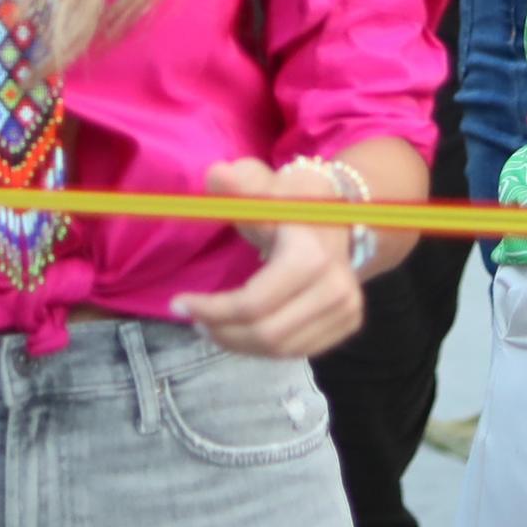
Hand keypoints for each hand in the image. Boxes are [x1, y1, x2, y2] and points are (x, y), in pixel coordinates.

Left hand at [170, 157, 372, 357]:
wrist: (344, 212)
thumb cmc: (294, 199)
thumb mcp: (266, 186)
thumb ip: (241, 183)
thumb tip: (217, 175)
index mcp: (311, 258)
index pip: (253, 304)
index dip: (211, 310)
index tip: (178, 304)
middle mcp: (336, 290)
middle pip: (266, 333)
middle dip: (222, 331)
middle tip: (193, 319)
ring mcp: (346, 310)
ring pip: (281, 349)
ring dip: (239, 342)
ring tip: (212, 325)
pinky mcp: (348, 323)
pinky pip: (298, 350)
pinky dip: (263, 346)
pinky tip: (242, 330)